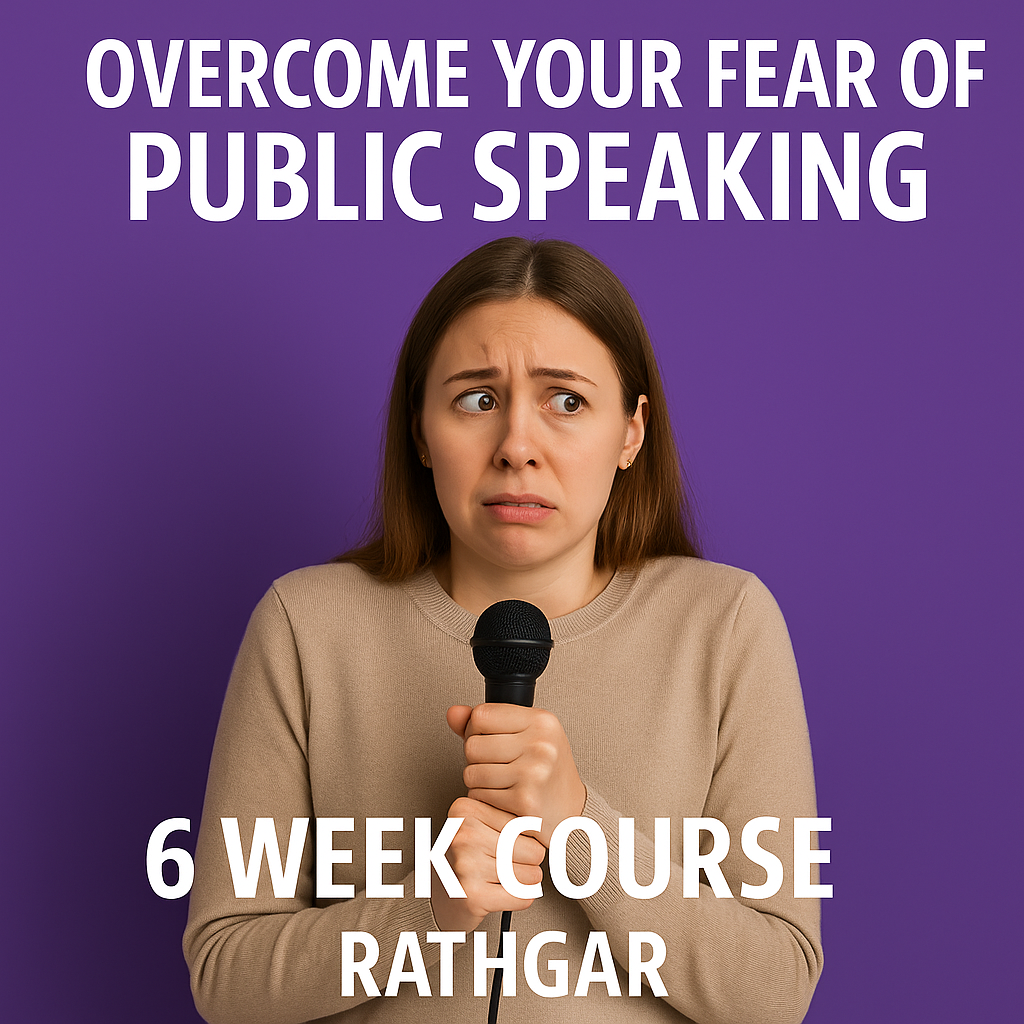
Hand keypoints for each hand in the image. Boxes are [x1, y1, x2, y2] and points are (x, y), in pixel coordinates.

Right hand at [430, 796, 544, 932]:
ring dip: (524, 882)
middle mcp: (464, 834)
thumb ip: (514, 820)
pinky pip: (524, 896)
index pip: (526, 823)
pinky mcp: (472, 895)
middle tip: (506, 865)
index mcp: (466, 809)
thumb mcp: (483, 827)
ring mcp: (466, 865)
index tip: (505, 844)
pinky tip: (501, 894)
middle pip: (533, 849)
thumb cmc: (469, 858)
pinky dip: (520, 899)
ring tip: (501, 878)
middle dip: (528, 862)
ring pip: (532, 875)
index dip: (525, 838)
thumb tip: (558, 828)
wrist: (439, 896)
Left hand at [447, 704, 586, 847]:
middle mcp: (540, 744)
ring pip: (471, 772)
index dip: (476, 730)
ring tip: (501, 782)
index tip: (490, 740)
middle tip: (497, 765)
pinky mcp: (524, 800)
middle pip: (472, 745)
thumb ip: (487, 722)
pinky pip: (478, 795)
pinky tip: (504, 797)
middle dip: (475, 759)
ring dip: (478, 782)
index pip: (481, 715)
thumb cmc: (547, 770)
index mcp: (542, 721)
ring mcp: (533, 772)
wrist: (572, 811)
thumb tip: (453, 713)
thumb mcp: (526, 734)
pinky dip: (484, 799)